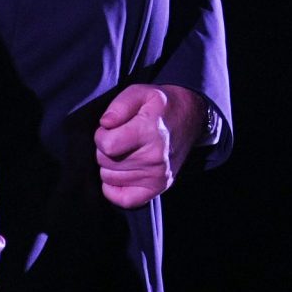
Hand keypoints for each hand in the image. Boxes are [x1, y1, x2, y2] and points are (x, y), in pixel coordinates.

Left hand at [95, 83, 190, 207]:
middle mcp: (155, 157)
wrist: (189, 116)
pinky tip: (122, 172)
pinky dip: (115, 187)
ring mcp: (157, 176)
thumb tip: (105, 124)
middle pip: (106, 162)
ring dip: (110, 165)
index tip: (109, 129)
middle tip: (119, 138)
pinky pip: (123, 199)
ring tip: (124, 151)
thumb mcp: (141, 92)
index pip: (107, 145)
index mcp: (149, 131)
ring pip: (110, 178)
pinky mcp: (158, 187)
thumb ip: (120, 105)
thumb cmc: (161, 105)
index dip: (101, 135)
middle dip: (105, 149)